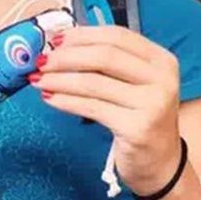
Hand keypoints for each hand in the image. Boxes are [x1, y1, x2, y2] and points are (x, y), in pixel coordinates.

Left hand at [31, 25, 184, 194]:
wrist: (160, 163)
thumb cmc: (141, 119)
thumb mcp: (134, 85)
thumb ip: (108, 64)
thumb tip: (61, 46)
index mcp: (161, 60)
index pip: (117, 36)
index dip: (82, 35)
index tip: (54, 39)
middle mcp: (161, 79)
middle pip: (104, 56)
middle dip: (66, 56)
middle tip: (41, 61)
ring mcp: (152, 104)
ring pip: (94, 82)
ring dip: (60, 79)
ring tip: (38, 79)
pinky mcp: (137, 128)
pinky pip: (91, 107)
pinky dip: (65, 101)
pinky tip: (49, 98)